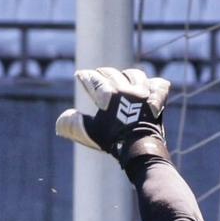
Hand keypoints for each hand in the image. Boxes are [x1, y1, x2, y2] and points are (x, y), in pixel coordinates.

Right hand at [56, 66, 171, 167]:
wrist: (140, 147)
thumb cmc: (113, 141)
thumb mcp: (89, 133)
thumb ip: (72, 125)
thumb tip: (60, 121)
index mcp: (108, 94)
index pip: (93, 80)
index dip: (85, 77)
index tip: (80, 75)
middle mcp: (126, 88)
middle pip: (112, 74)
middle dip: (103, 73)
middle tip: (98, 73)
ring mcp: (143, 93)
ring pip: (135, 75)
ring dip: (127, 75)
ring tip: (123, 77)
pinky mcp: (157, 100)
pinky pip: (159, 86)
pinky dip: (154, 85)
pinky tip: (152, 86)